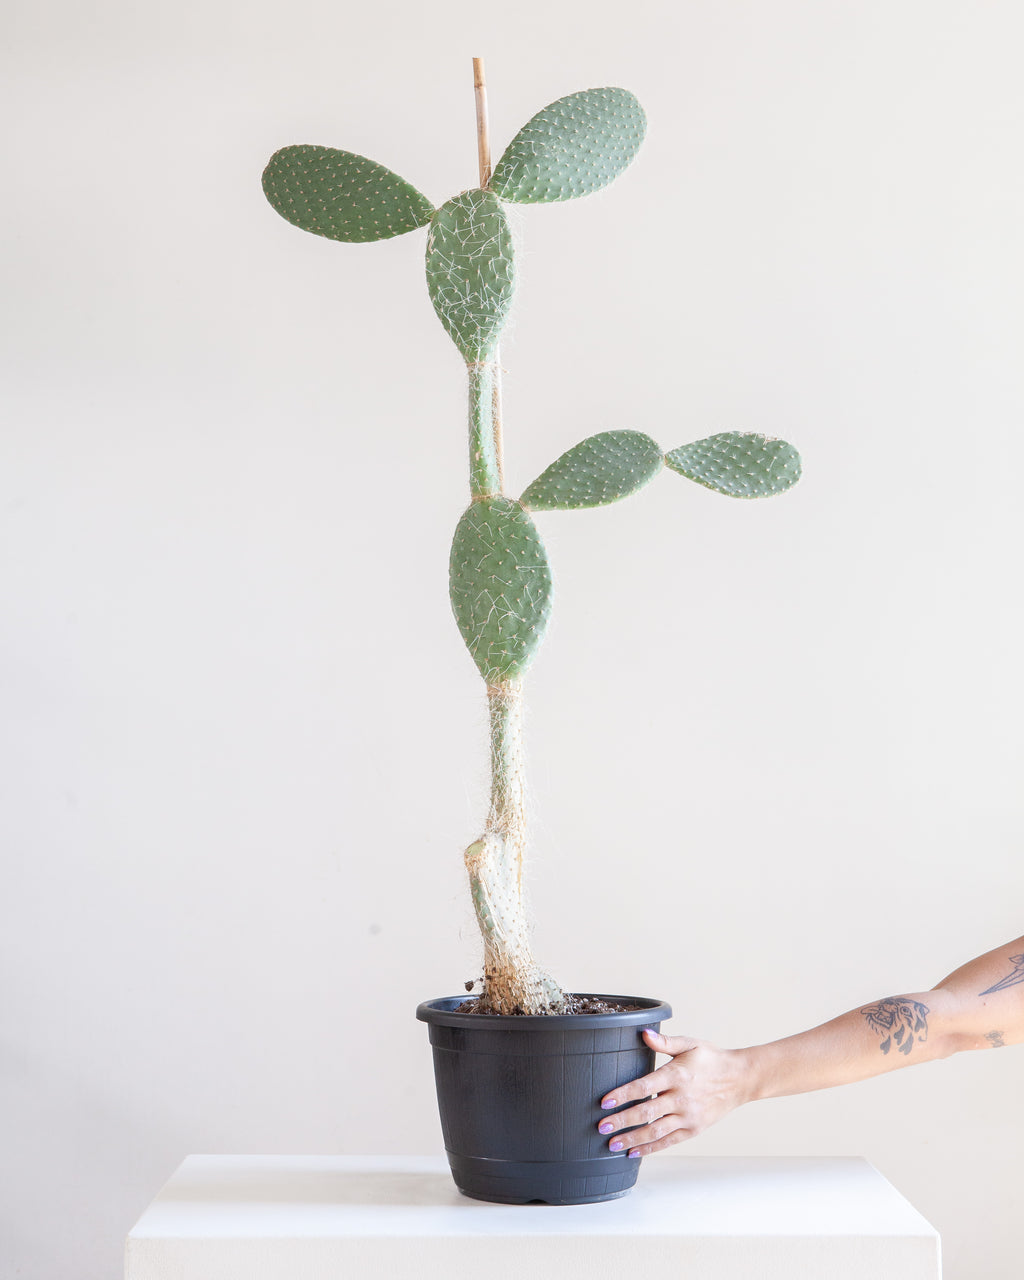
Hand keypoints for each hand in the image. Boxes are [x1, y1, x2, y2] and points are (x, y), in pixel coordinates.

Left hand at [596, 1028, 750, 1155]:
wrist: (739, 1079)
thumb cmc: (711, 1059)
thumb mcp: (689, 1044)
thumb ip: (665, 1041)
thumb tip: (644, 1033)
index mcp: (677, 1075)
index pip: (644, 1087)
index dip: (623, 1095)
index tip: (604, 1102)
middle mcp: (681, 1098)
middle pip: (646, 1112)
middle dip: (621, 1121)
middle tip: (601, 1127)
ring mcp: (688, 1116)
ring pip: (655, 1131)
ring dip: (632, 1139)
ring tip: (611, 1144)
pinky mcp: (693, 1129)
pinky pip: (668, 1141)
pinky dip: (650, 1148)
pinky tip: (633, 1152)